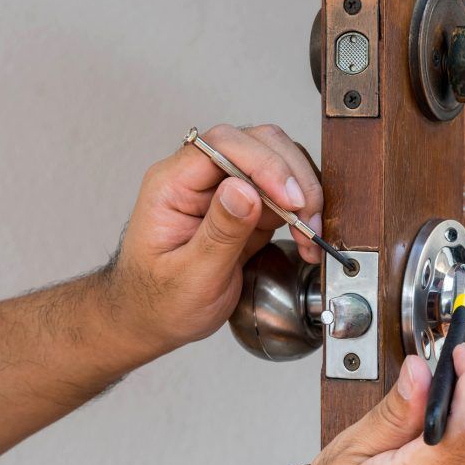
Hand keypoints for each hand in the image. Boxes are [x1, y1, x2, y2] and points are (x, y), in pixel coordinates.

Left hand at [108, 124, 322, 353]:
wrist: (154, 320)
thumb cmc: (159, 301)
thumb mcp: (188, 276)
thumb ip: (219, 233)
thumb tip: (245, 190)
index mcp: (172, 185)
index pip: (223, 145)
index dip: (264, 163)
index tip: (289, 198)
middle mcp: (199, 178)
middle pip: (257, 143)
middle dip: (291, 177)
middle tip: (307, 219)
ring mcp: (224, 190)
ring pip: (276, 164)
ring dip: (302, 194)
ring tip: (309, 234)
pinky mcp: (246, 208)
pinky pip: (281, 194)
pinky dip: (301, 212)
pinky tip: (306, 239)